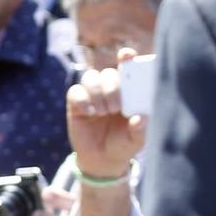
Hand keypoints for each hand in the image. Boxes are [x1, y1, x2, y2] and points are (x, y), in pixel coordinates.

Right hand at [66, 50, 146, 178]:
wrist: (102, 160)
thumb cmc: (123, 144)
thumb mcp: (136, 140)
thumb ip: (140, 130)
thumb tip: (140, 118)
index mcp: (128, 92)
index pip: (127, 68)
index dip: (127, 58)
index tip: (126, 55)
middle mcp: (109, 89)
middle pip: (108, 73)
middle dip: (112, 87)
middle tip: (115, 108)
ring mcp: (92, 95)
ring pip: (90, 77)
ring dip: (97, 93)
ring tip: (103, 112)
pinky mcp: (76, 103)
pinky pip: (75, 92)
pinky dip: (83, 100)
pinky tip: (90, 113)